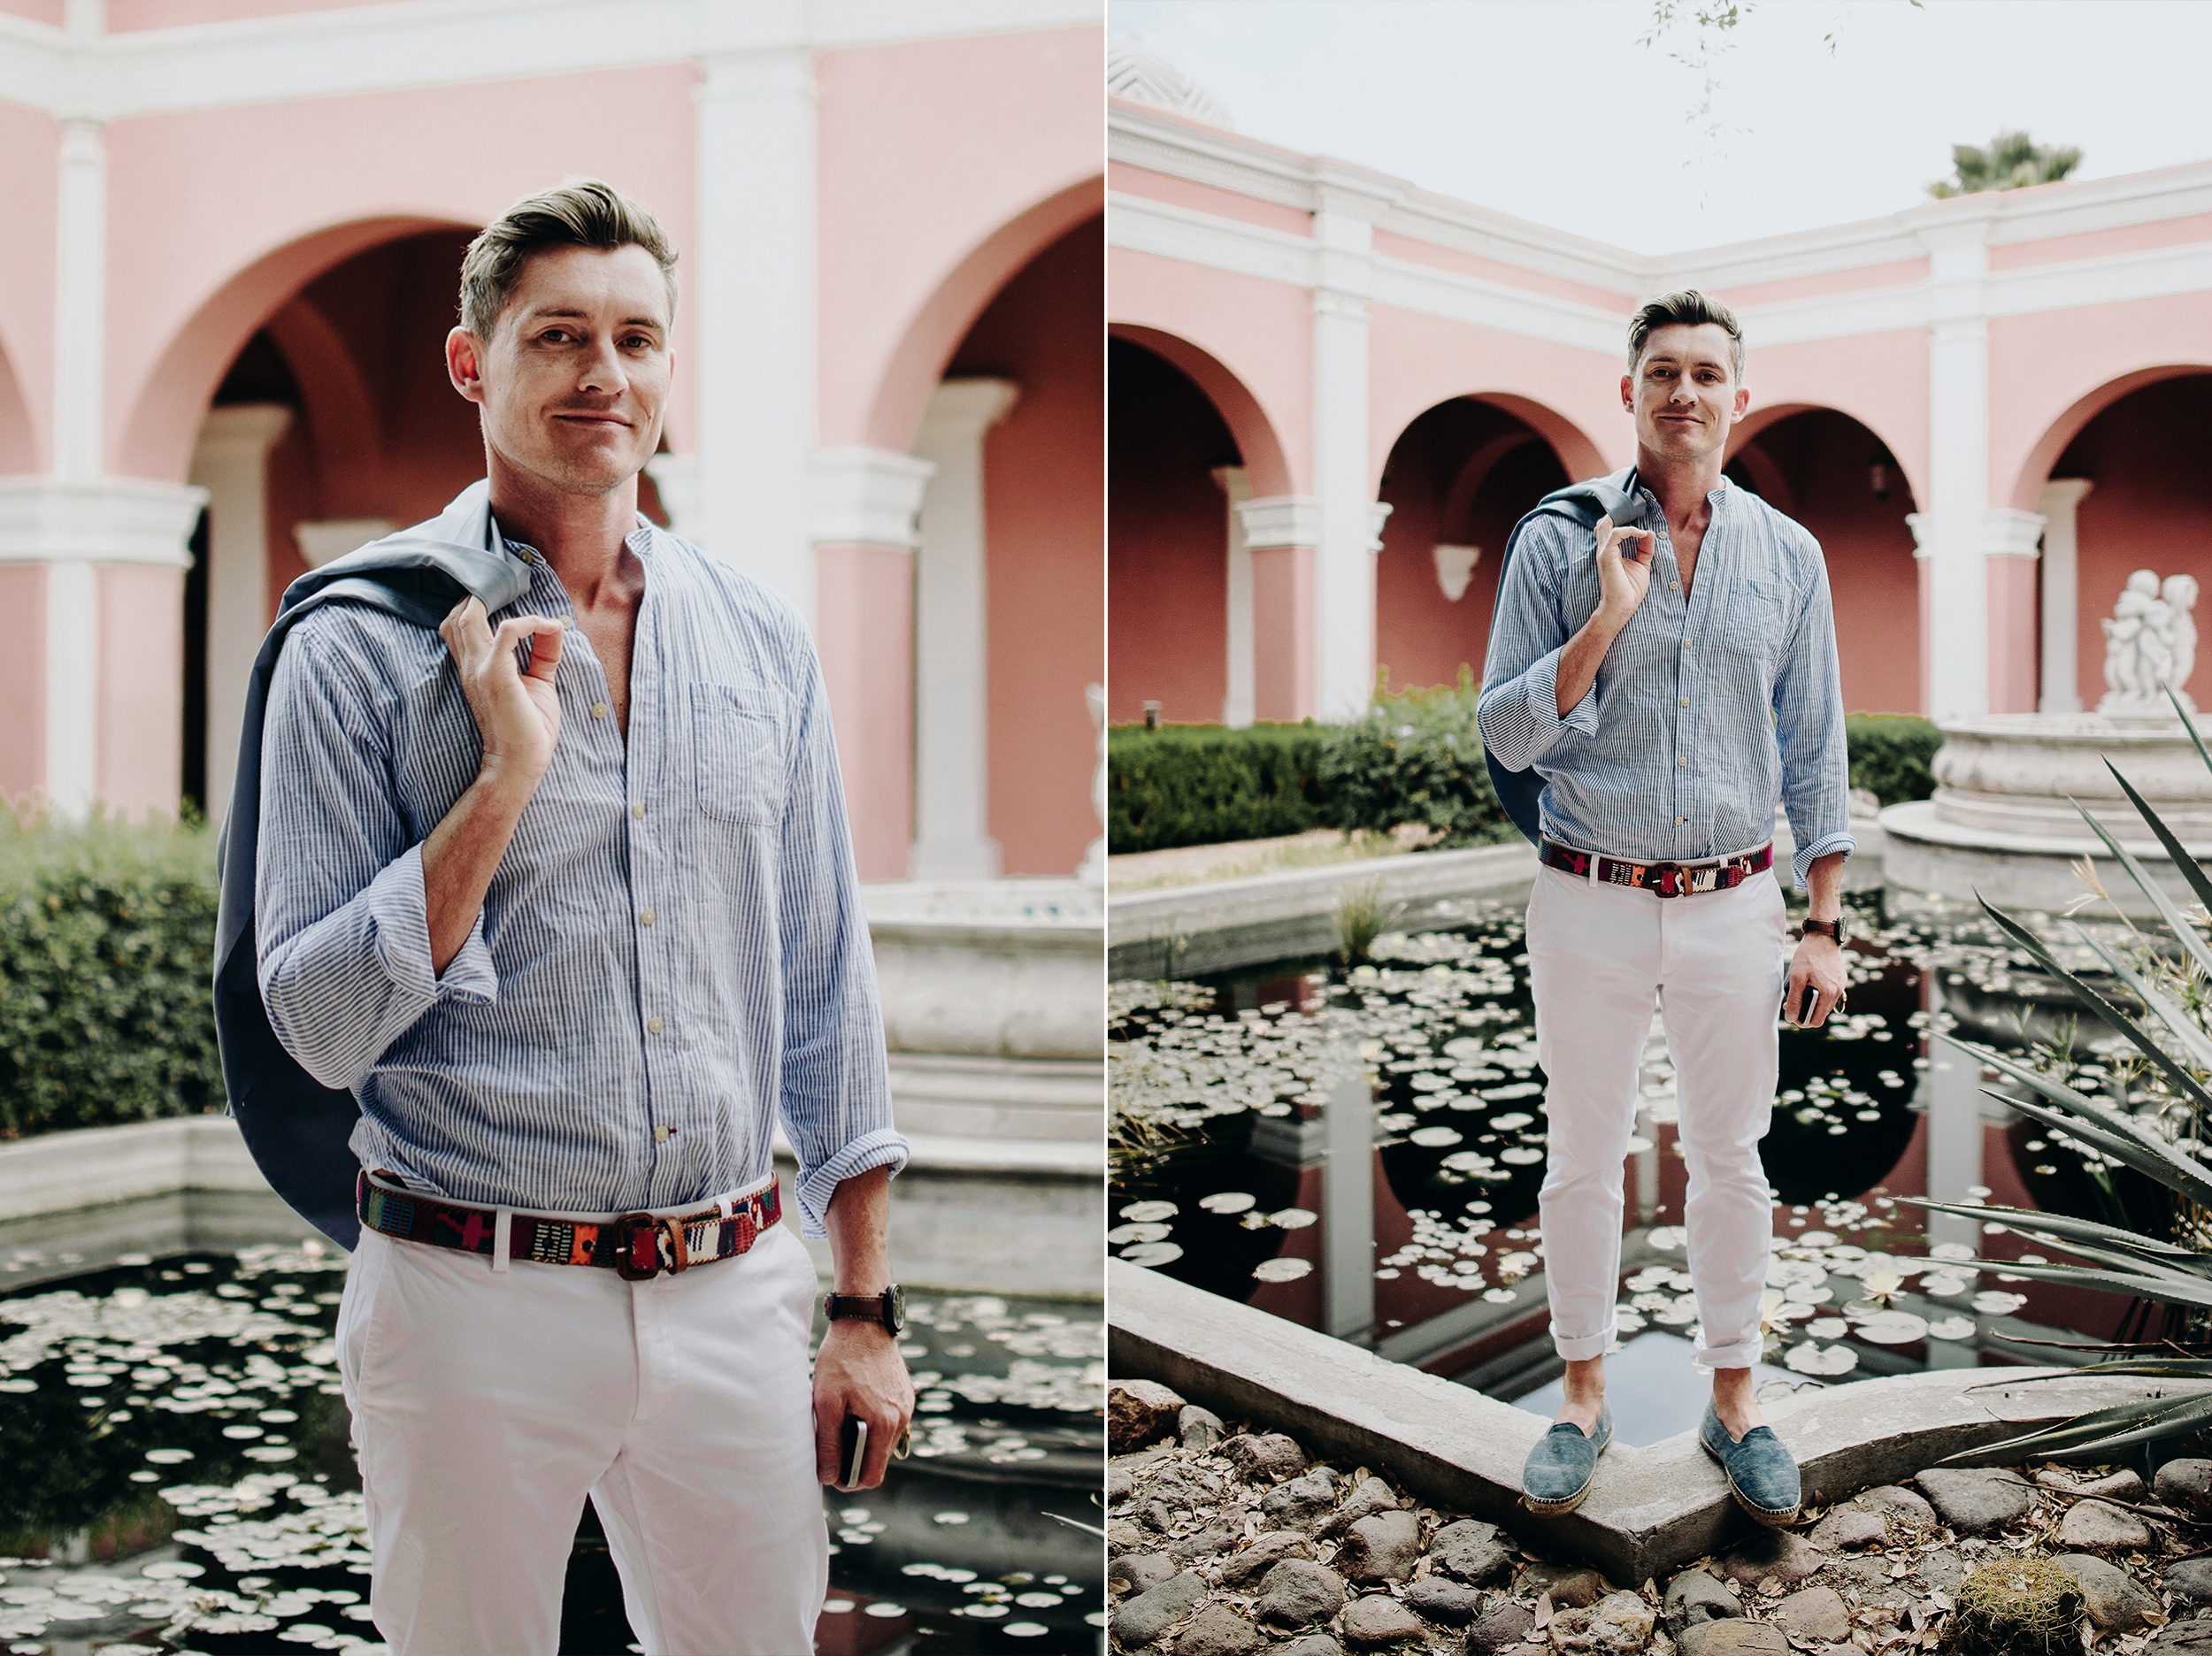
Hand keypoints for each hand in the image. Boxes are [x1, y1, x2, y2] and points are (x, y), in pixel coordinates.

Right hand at [439, 596, 565, 791]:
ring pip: (469, 616)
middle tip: (514, 590)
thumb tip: (553, 626)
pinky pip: (506, 631)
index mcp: (475, 667)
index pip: (458, 623)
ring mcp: (479, 670)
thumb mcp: (537, 682)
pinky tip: (546, 627)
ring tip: (525, 603)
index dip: (476, 603)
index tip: (509, 594)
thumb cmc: (529, 728)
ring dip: (497, 601)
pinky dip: (527, 622)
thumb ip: (542, 653)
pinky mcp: (496, 676)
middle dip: (484, 594)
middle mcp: (470, 666)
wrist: (520, 764)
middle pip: (458, 614)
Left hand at [813, 1320, 913, 1490]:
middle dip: (855, 1458)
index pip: (872, 1475)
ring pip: (883, 1441)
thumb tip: (829, 1477)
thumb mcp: (826, 1402)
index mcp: (885, 1424)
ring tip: (841, 1418)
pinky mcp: (904, 1394)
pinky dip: (871, 1422)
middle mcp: (902, 1418)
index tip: (831, 1472)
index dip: (850, 1480)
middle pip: (878, 1460)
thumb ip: (828, 1443)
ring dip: (863, 1439)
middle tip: (831, 1441)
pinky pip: (888, 1422)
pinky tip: (854, 1404)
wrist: (865, 1321)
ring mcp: (906, 1406)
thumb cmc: (842, 1359)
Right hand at [1592, 514, 1654, 620]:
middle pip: (1602, 524)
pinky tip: (1641, 534)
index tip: (1639, 520)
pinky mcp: (1607, 555)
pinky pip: (1615, 534)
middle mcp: (1604, 550)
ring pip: (1605, 525)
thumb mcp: (1642, 565)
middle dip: (1617, 514)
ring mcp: (1604, 552)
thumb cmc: (1630, 590)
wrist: (1622, 607)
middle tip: (1634, 512)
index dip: (1622, 521)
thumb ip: (1645, 549)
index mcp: (1610, 552)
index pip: (1609, 530)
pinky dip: (1629, 530)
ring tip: (1639, 526)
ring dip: (1623, 520)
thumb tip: (1649, 533)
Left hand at [1785, 934, 1846, 1028]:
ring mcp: (1840, 985)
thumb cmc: (1808, 956)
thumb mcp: (1796, 977)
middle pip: (1820, 1013)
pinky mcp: (1840, 979)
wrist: (1823, 937)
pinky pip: (1828, 993)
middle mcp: (1837, 992)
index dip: (1802, 1021)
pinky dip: (1818, 993)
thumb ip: (1794, 999)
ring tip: (1798, 991)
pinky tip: (1808, 984)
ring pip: (1824, 1004)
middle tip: (1790, 1002)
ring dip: (1811, 1002)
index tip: (1791, 1014)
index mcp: (1828, 994)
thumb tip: (1791, 1017)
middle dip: (1805, 1011)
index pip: (1816, 1020)